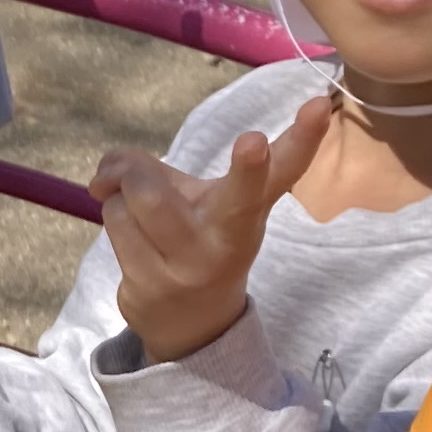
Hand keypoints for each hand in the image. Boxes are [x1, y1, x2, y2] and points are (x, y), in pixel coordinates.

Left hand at [95, 94, 332, 364]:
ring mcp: (192, 267)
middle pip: (235, 196)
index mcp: (250, 210)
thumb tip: (111, 170)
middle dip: (245, 168)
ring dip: (124, 186)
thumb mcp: (202, 200)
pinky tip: (133, 235)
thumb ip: (158, 168)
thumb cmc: (197, 239)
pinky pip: (117, 221)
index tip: (321, 105)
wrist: (191, 327)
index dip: (303, 138)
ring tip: (140, 208)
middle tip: (255, 142)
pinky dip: (113, 211)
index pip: (283, 171)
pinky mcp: (152, 287)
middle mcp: (230, 239)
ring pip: (143, 194)